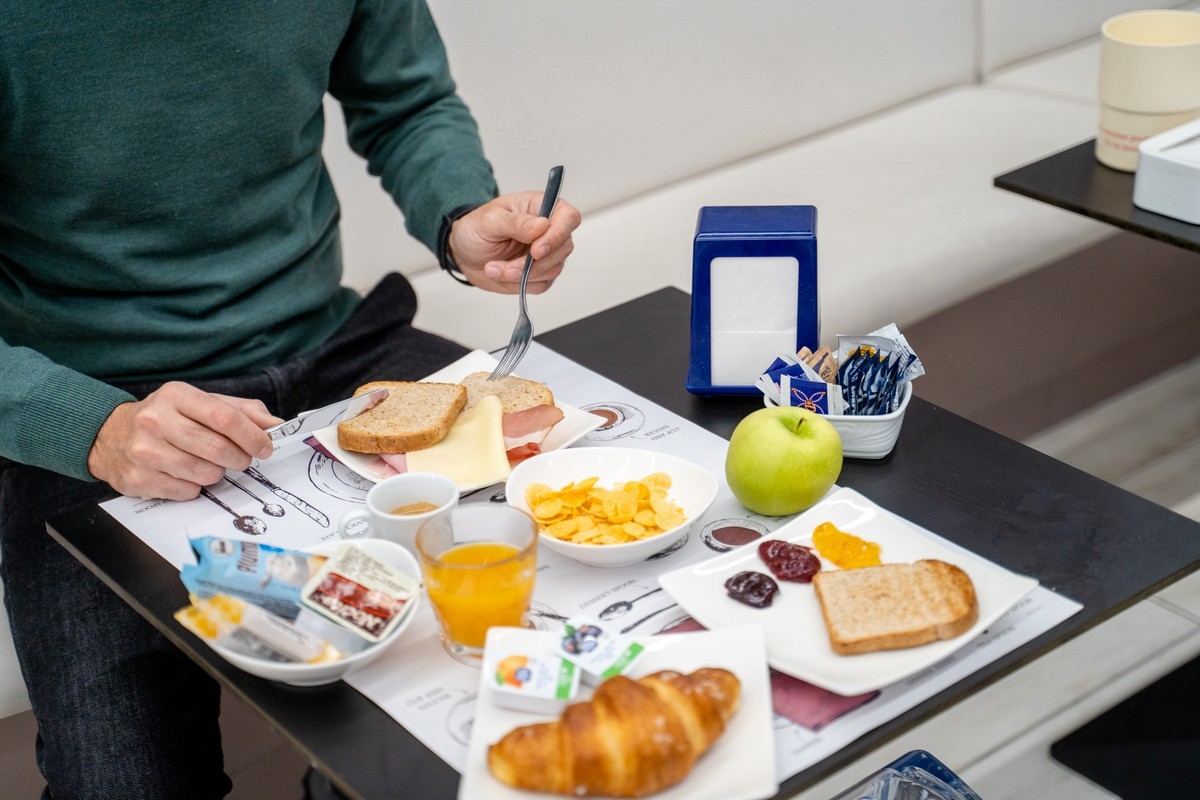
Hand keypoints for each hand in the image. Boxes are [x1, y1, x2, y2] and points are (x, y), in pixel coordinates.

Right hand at [87, 382, 283, 500]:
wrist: (108, 435)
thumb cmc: (165, 419)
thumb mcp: (198, 403)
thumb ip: (239, 411)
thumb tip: (275, 425)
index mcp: (176, 396)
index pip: (225, 418)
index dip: (253, 436)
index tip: (266, 446)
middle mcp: (156, 421)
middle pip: (218, 449)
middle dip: (240, 459)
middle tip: (242, 459)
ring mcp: (144, 451)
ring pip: (205, 473)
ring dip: (217, 473)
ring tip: (208, 464)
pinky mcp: (138, 479)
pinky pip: (187, 491)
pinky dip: (195, 487)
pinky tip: (184, 474)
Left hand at [447, 191, 580, 293]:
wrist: (464, 252)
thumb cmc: (476, 228)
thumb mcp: (489, 221)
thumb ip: (515, 223)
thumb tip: (542, 226)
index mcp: (540, 207)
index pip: (568, 217)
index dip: (557, 235)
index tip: (536, 251)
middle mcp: (549, 230)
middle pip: (563, 248)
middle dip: (533, 263)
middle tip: (506, 267)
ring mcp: (547, 253)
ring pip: (552, 270)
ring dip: (522, 275)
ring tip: (493, 268)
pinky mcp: (540, 274)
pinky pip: (541, 284)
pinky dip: (520, 284)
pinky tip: (501, 274)